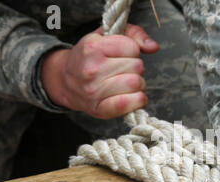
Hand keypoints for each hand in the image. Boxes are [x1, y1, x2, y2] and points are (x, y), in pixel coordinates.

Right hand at [41, 24, 158, 118]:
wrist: (65, 81)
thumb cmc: (90, 58)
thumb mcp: (106, 37)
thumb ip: (133, 34)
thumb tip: (153, 47)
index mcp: (92, 48)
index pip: (132, 47)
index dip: (131, 51)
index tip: (121, 55)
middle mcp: (92, 70)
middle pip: (137, 67)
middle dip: (135, 68)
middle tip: (124, 71)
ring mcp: (94, 91)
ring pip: (136, 84)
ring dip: (138, 85)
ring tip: (126, 83)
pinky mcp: (100, 109)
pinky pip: (130, 104)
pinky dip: (138, 100)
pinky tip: (133, 97)